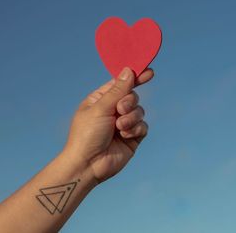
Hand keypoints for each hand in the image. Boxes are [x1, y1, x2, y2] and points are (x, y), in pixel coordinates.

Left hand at [64, 67, 153, 182]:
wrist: (88, 164)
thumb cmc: (87, 134)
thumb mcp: (100, 108)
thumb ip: (118, 90)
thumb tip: (129, 71)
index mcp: (101, 100)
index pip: (120, 84)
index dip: (135, 77)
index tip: (149, 72)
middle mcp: (113, 110)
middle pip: (132, 96)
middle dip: (129, 102)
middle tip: (120, 109)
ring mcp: (123, 124)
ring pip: (140, 111)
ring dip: (131, 118)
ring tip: (119, 127)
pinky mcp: (132, 137)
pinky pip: (143, 126)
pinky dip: (135, 129)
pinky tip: (125, 136)